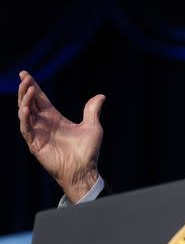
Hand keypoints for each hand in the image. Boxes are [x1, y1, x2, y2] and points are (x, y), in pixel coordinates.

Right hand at [17, 70, 105, 202]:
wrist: (84, 169)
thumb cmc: (88, 151)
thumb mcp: (92, 127)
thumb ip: (92, 110)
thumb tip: (101, 96)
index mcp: (55, 118)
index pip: (40, 99)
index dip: (33, 87)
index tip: (26, 74)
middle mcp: (44, 124)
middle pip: (30, 102)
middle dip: (26, 90)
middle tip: (24, 77)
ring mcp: (38, 133)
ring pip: (25, 113)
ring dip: (24, 100)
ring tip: (26, 89)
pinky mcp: (34, 144)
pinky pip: (26, 128)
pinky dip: (24, 117)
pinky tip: (25, 107)